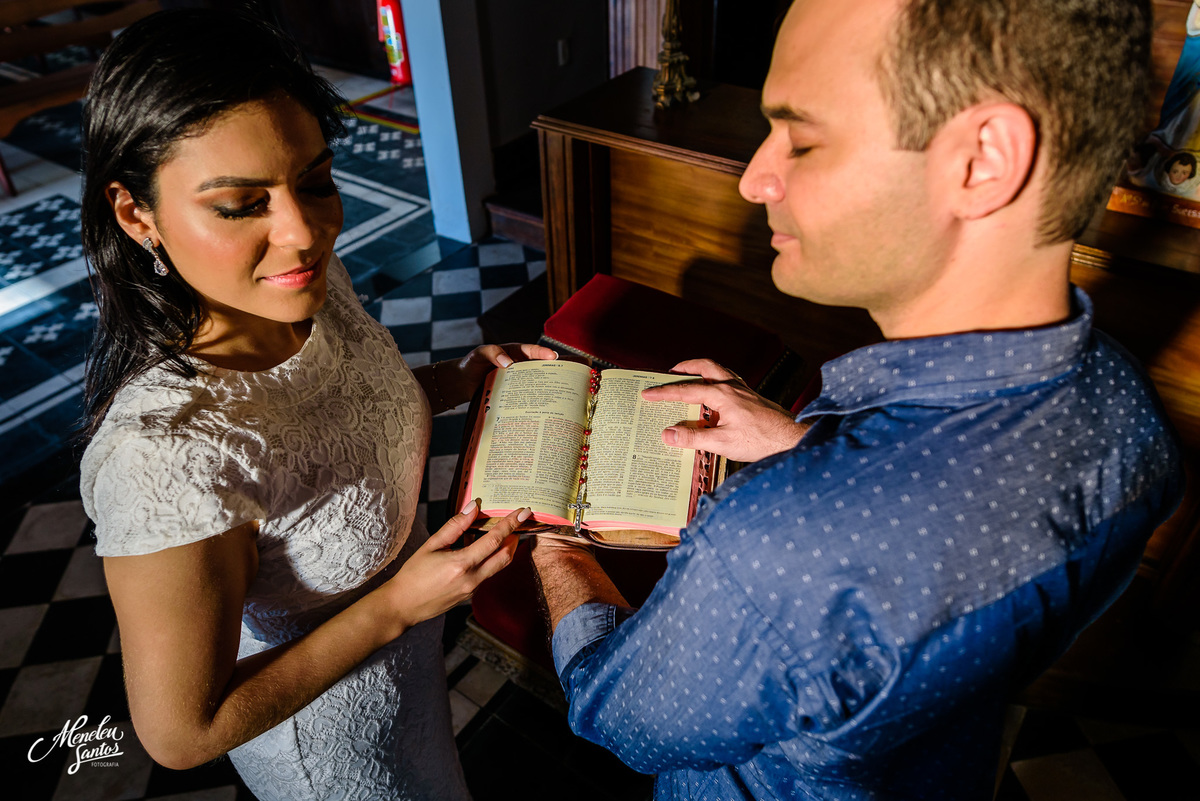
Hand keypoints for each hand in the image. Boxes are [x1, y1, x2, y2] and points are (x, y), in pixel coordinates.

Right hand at [387, 501, 526, 630]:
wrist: (403, 605)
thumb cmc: (413, 575)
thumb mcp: (432, 545)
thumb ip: (455, 526)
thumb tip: (473, 508)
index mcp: (462, 564)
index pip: (494, 540)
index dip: (511, 524)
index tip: (523, 512)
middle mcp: (472, 579)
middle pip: (506, 556)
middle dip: (515, 538)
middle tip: (518, 523)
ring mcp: (473, 590)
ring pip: (498, 567)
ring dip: (504, 550)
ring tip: (501, 534)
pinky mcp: (470, 596)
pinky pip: (487, 575)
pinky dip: (489, 560)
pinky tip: (480, 552)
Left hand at [431, 344, 558, 410]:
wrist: (463, 383)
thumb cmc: (471, 364)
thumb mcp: (478, 354)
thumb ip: (491, 353)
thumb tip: (507, 362)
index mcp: (514, 352)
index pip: (531, 351)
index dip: (543, 353)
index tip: (553, 356)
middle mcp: (519, 365)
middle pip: (539, 367)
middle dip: (554, 371)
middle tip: (567, 376)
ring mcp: (518, 380)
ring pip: (535, 383)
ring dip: (546, 389)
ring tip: (560, 395)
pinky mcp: (514, 394)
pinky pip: (526, 396)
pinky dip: (533, 401)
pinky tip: (541, 409)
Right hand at [641, 358, 806, 462]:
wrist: (793, 439)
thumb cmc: (762, 440)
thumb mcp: (723, 443)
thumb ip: (693, 438)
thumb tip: (668, 434)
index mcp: (723, 395)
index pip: (686, 391)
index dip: (664, 392)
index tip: (647, 393)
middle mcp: (734, 387)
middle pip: (705, 367)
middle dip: (685, 367)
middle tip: (669, 372)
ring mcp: (745, 390)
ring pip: (719, 370)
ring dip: (702, 370)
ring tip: (689, 377)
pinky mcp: (753, 398)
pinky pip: (730, 381)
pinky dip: (717, 381)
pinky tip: (715, 395)